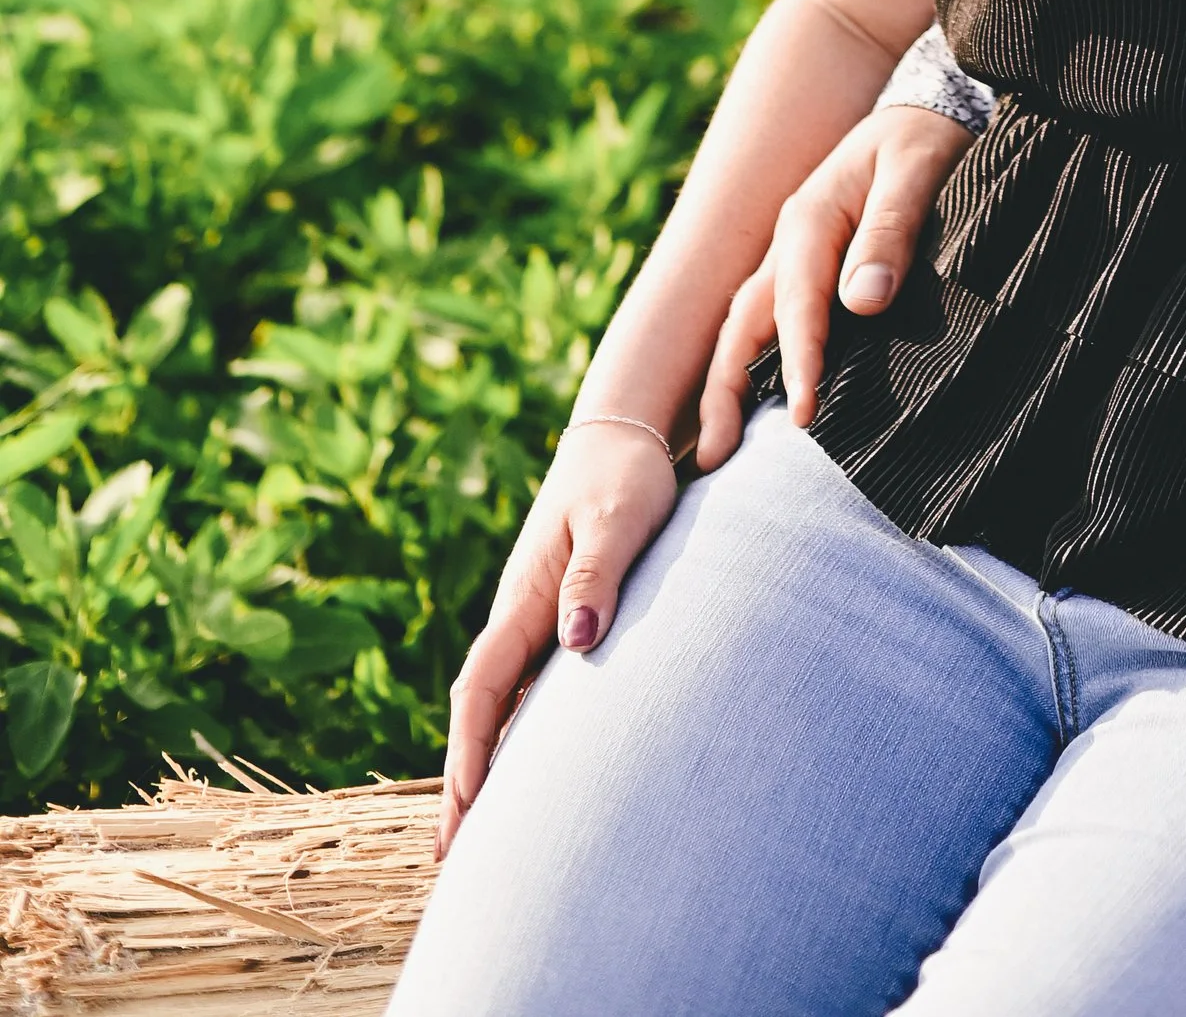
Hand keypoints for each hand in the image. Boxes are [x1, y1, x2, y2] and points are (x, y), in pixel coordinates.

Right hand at [438, 422, 678, 854]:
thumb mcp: (619, 517)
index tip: (464, 808)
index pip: (482, 686)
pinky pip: (529, 689)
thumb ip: (600, 573)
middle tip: (452, 854)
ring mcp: (537, 619)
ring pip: (501, 704)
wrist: (627, 437)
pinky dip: (518, 733)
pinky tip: (529, 769)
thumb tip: (577, 641)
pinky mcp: (561, 618)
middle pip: (479, 709)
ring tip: (480, 834)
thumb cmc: (626, 474)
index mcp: (524, 596)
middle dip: (464, 779)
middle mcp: (522, 614)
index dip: (470, 749)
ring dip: (487, 763)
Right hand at [693, 99, 970, 464]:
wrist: (926, 110)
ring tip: (718, 452)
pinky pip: (769, 324)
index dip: (800, 361)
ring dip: (728, 386)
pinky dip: (753, 367)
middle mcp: (788, 242)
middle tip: (716, 459)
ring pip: (746, 328)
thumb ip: (891, 229)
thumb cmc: (925, 141)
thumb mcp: (918, 171)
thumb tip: (864, 300)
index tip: (804, 415)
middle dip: (724, 390)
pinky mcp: (808, 270)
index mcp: (809, 218)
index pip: (797, 303)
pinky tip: (756, 410)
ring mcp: (792, 258)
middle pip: (742, 323)